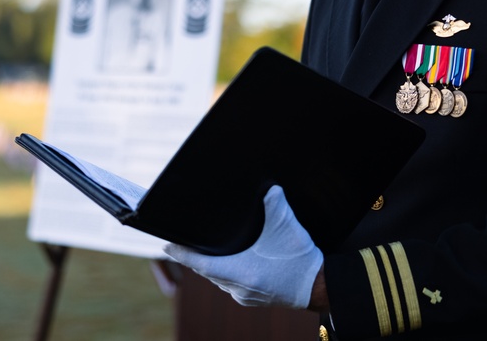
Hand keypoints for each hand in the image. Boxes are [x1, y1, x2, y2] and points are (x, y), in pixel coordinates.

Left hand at [163, 185, 322, 308]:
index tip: (167, 245)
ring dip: (211, 265)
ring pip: (218, 279)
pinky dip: (225, 273)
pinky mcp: (253, 300)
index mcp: (241, 271)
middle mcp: (238, 288)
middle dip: (195, 257)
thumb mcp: (287, 226)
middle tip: (184, 241)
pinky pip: (230, 285)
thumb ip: (275, 203)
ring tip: (204, 249)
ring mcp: (245, 296)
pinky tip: (230, 262)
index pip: (201, 263)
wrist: (319, 287)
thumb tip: (269, 186)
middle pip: (207, 271)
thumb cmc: (301, 259)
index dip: (182, 253)